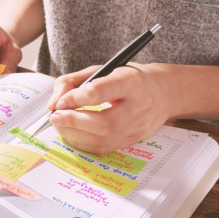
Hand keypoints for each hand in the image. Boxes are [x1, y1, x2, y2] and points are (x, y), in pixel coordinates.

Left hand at [47, 63, 174, 152]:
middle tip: (55, 118)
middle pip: (103, 123)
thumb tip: (54, 103)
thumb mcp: (102, 69)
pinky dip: (83, 143)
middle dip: (73, 122)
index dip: (75, 99)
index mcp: (131, 81)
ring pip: (102, 139)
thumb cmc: (128, 78)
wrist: (164, 92)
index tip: (60, 102)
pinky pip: (105, 148)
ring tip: (61, 125)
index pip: (100, 92)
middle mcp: (139, 105)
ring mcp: (139, 126)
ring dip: (74, 135)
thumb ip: (73, 81)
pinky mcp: (135, 139)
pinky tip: (73, 134)